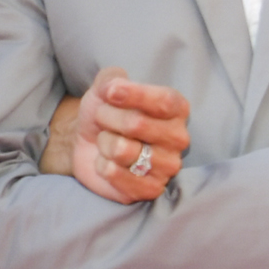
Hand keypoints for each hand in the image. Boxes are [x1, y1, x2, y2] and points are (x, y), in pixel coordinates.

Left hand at [60, 68, 190, 203]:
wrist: (89, 143)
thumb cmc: (106, 112)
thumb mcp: (107, 87)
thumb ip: (112, 78)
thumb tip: (114, 87)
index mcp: (177, 109)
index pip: (163, 101)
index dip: (134, 95)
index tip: (110, 92)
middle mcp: (179, 138)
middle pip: (137, 124)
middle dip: (108, 118)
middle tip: (103, 120)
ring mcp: (167, 166)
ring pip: (122, 150)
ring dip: (104, 143)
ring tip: (107, 142)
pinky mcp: (150, 190)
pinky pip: (115, 174)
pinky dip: (102, 165)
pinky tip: (108, 163)